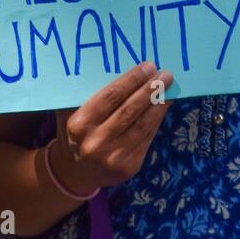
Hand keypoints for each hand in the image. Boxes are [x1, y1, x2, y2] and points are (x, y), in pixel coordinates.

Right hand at [48, 62, 172, 195]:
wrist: (75, 173)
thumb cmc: (76, 133)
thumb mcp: (70, 113)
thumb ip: (84, 94)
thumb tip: (113, 65)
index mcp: (79, 124)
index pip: (110, 96)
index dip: (131, 80)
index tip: (148, 66)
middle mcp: (95, 141)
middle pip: (129, 110)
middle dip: (149, 90)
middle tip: (164, 75)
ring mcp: (113, 157)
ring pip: (142, 125)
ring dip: (158, 105)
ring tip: (169, 89)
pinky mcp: (129, 166)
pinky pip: (147, 138)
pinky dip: (157, 120)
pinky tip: (163, 107)